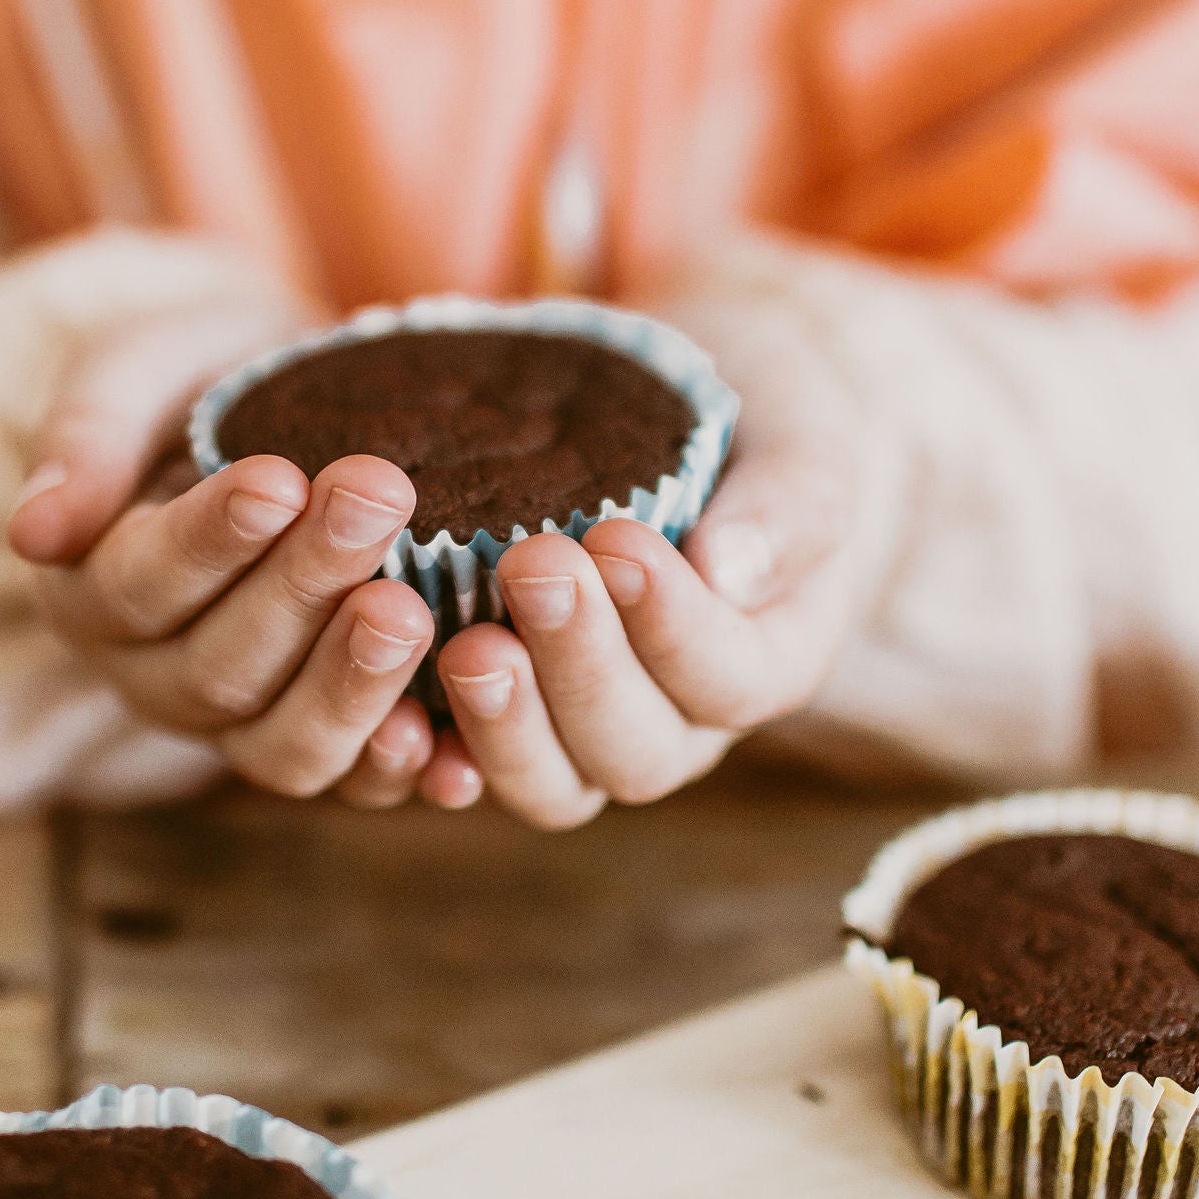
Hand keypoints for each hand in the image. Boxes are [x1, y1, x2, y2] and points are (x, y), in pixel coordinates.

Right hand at [9, 299, 468, 806]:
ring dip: (351, 687)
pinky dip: (407, 772)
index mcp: (95, 590)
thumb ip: (90, 427)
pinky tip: (454, 749)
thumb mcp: (145, 361)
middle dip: (303, 586)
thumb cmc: (215, 368)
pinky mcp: (337, 738)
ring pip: (284, 747)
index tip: (279, 479)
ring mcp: (249, 722)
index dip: (207, 542)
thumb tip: (32, 532)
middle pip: (219, 669)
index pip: (137, 587)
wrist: (316, 394)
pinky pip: (362, 782)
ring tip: (411, 612)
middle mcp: (160, 678)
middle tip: (379, 499)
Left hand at [432, 298, 877, 827]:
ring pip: (553, 784)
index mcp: (768, 662)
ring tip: (463, 647)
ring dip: (504, 726)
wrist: (697, 413)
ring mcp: (587, 731)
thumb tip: (729, 569)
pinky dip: (430, 757)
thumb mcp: (801, 439)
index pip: (727, 679)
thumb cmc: (763, 421)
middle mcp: (679, 723)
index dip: (673, 625)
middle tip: (533, 567)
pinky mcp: (508, 716)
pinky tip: (397, 716)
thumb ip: (789, 506)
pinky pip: (466, 770)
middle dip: (580, 666)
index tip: (618, 539)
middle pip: (634, 750)